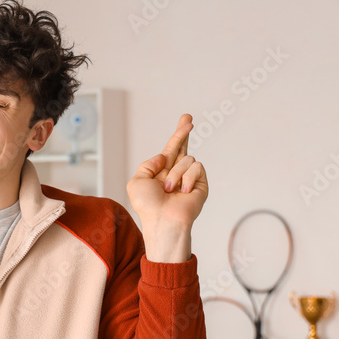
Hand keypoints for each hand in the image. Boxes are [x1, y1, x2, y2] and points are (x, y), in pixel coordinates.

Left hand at [126, 113, 207, 229]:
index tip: (186, 121)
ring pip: (187, 159)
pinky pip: (196, 167)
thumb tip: (164, 156)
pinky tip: (183, 192)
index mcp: (161, 172)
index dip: (177, 136)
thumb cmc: (148, 206)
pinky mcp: (201, 183)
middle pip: (183, 147)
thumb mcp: (137, 182)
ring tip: (169, 190)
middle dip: (184, 132)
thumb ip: (148, 164)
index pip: (171, 150)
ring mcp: (189, 178)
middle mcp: (176, 173)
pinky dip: (187, 178)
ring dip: (175, 174)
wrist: (163, 220)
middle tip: (188, 118)